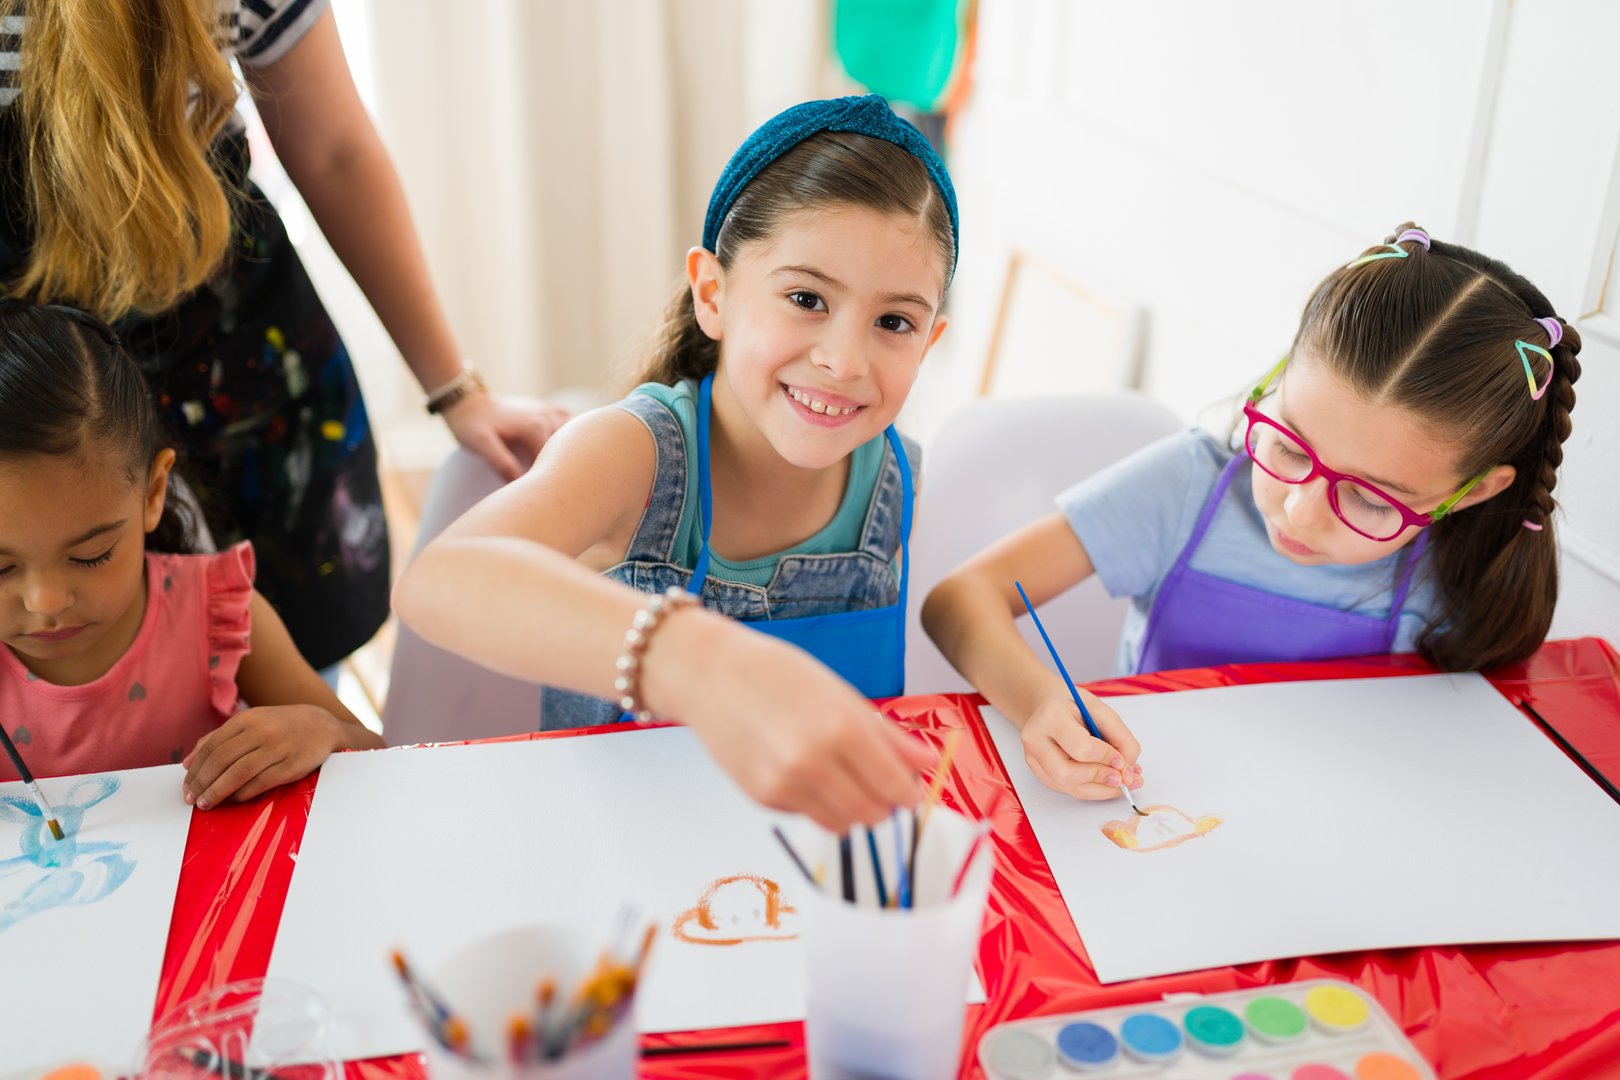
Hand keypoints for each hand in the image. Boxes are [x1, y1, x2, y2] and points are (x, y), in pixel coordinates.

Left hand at [181, 705, 350, 808]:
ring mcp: (278, 748)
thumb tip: (188, 763)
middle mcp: (261, 731)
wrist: (324, 726)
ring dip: (217, 791)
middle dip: (202, 783)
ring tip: (206, 804)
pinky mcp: (293, 765)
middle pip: (221, 760)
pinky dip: (243, 794)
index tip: (187, 787)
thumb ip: (219, 739)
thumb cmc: (281, 727)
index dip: (196, 769)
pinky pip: (261, 782)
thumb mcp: (251, 723)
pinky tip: (233, 800)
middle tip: (192, 800)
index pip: (212, 746)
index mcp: (247, 720)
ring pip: (238, 772)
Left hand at [442, 390, 571, 480]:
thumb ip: (502, 463)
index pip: (553, 462)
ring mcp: (548, 412)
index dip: (546, 480)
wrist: (467, 402)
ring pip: (572, 436)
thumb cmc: (471, 425)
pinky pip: (568, 421)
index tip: (538, 494)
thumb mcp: (481, 445)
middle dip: (560, 468)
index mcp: (535, 428)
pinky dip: (569, 434)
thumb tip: (522, 482)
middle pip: (565, 450)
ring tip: (557, 469)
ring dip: (568, 451)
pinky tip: (562, 446)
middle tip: (549, 487)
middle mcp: (547, 418)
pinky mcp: (546, 409)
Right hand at [650, 614, 935, 832]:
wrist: (710, 675)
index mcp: (841, 730)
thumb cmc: (777, 674)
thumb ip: (887, 735)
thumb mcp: (840, 694)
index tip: (910, 789)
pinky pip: (808, 816)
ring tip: (842, 775)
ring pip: (841, 824)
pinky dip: (817, 802)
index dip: (909, 793)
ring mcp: (784, 786)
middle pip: (871, 814)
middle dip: (883, 804)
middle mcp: (813, 764)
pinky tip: (805, 771)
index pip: (894, 787)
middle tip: (877, 781)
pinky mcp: (762, 799)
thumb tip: (930, 763)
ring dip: (852, 809)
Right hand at [1021, 688, 1141, 800]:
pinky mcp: (1039, 773)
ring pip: (1068, 787)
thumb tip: (1128, 775)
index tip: (1122, 760)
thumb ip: (1121, 739)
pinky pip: (1069, 790)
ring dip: (1100, 789)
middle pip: (1066, 773)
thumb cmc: (1074, 707)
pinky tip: (1106, 781)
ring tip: (1121, 781)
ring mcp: (1034, 759)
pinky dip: (1092, 789)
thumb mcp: (1102, 712)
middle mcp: (1035, 740)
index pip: (1080, 747)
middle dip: (1099, 778)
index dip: (1106, 758)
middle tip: (1121, 777)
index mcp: (1051, 717)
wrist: (1047, 706)